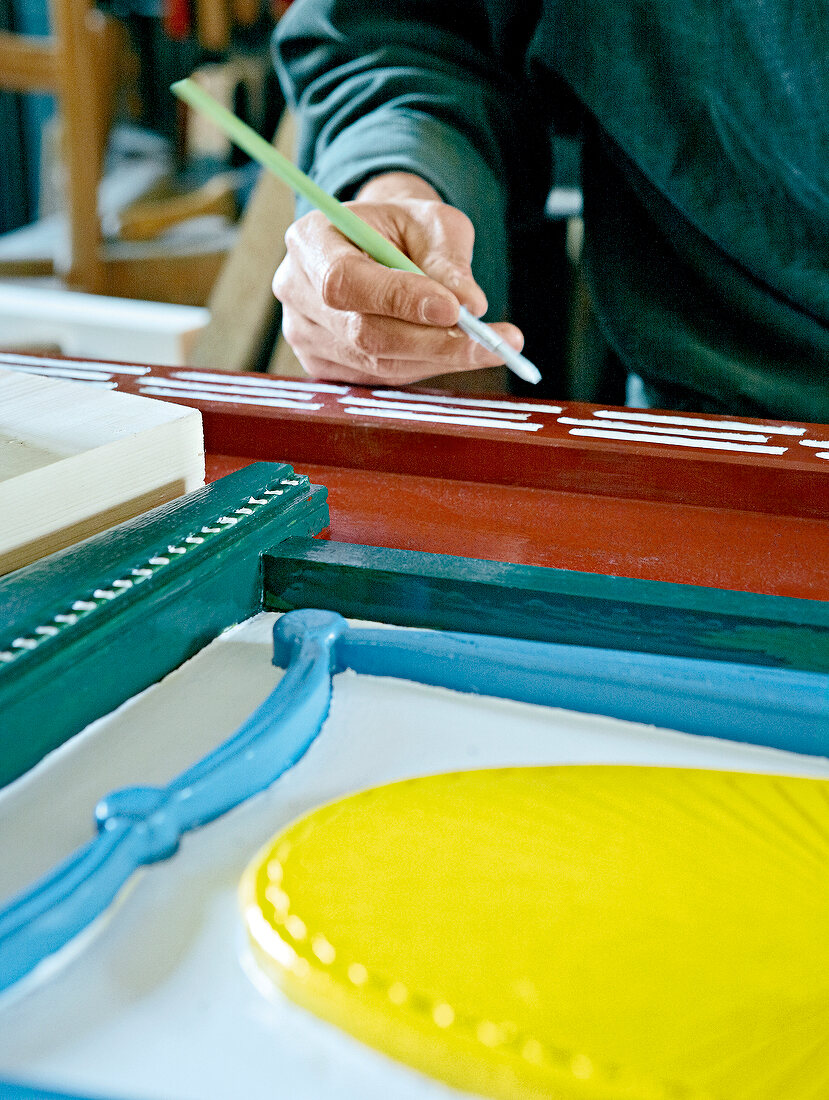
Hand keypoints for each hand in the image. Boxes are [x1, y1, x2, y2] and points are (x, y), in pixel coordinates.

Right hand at [272, 172, 523, 384]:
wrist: (378, 246)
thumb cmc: (404, 229)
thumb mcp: (433, 223)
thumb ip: (449, 260)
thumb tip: (471, 305)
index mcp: (310, 241)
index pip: (345, 281)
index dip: (398, 300)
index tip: (455, 309)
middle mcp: (296, 291)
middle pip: (362, 333)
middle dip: (433, 341)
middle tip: (494, 342)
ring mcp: (304, 335)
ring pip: (377, 363)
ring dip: (439, 359)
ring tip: (493, 347)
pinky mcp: (324, 365)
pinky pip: (379, 378)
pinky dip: (425, 367)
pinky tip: (457, 351)